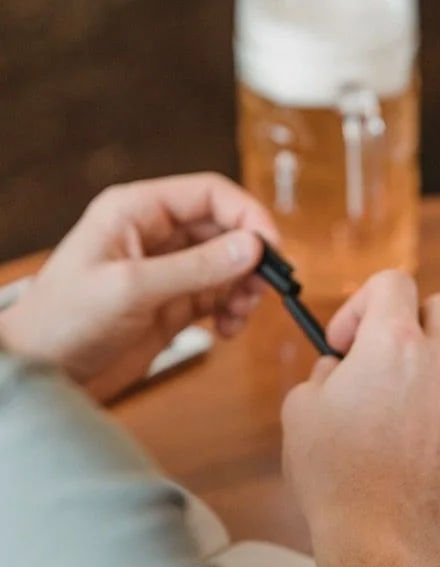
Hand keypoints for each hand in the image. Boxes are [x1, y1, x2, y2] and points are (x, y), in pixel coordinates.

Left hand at [0, 173, 277, 399]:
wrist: (41, 372)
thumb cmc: (63, 320)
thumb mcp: (132, 289)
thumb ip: (197, 267)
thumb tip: (253, 248)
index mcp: (137, 211)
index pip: (209, 194)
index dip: (247, 215)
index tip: (272, 247)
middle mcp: (156, 235)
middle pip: (226, 229)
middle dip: (250, 257)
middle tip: (264, 288)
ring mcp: (167, 270)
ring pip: (229, 265)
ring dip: (245, 287)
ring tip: (240, 313)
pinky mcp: (174, 303)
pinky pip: (220, 297)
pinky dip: (233, 310)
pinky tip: (228, 328)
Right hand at [281, 270, 439, 550]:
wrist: (381, 534)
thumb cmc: (335, 470)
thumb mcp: (302, 408)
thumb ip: (325, 372)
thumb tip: (340, 369)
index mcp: (396, 342)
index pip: (394, 281)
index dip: (363, 301)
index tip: (344, 340)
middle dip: (412, 317)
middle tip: (380, 352)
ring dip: (423, 366)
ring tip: (385, 406)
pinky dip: (434, 406)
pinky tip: (404, 440)